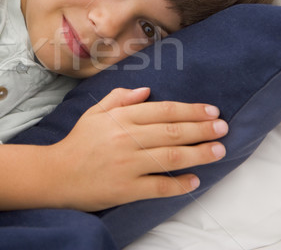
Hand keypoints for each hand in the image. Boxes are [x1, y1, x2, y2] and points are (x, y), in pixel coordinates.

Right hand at [0, 87, 226, 211]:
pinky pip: (159, 187)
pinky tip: (194, 180)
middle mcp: (127, 139)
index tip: (211, 111)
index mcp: (120, 118)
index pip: (163, 111)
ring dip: (199, 154)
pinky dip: (179, 184)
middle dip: (202, 129)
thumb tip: (147, 91)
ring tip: (219, 151)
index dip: (190, 110)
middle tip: (224, 128)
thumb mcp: (94, 113)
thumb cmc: (78, 142)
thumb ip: (119, 98)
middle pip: (173, 132)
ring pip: (171, 157)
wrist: (56, 174)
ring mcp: (128, 165)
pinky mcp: (126, 189)